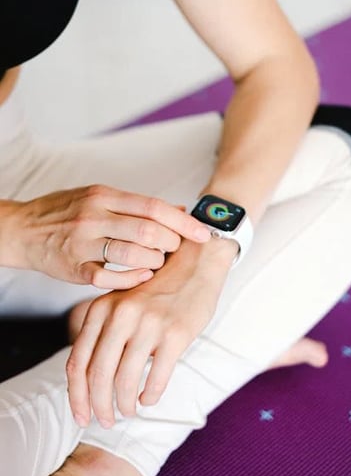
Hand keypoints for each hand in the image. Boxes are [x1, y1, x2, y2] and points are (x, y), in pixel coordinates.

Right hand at [5, 185, 209, 288]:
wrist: (24, 229)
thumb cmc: (66, 212)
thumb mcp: (99, 197)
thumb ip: (137, 205)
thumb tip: (179, 209)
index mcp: (104, 195)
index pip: (153, 206)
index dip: (183, 221)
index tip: (202, 232)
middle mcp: (94, 215)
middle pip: (148, 229)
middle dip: (171, 242)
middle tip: (175, 249)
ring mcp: (83, 242)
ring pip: (132, 252)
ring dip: (155, 261)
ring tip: (158, 262)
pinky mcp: (74, 268)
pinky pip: (109, 277)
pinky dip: (132, 280)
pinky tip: (142, 278)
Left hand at [66, 236, 237, 427]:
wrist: (196, 263)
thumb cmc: (158, 288)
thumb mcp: (122, 302)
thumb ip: (105, 332)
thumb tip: (91, 381)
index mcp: (101, 308)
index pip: (77, 362)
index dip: (76, 397)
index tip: (82, 416)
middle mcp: (121, 315)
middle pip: (98, 376)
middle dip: (99, 407)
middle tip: (106, 422)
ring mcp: (148, 323)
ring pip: (126, 380)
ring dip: (124, 404)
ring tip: (128, 411)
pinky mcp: (175, 333)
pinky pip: (157, 377)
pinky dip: (150, 395)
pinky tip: (149, 398)